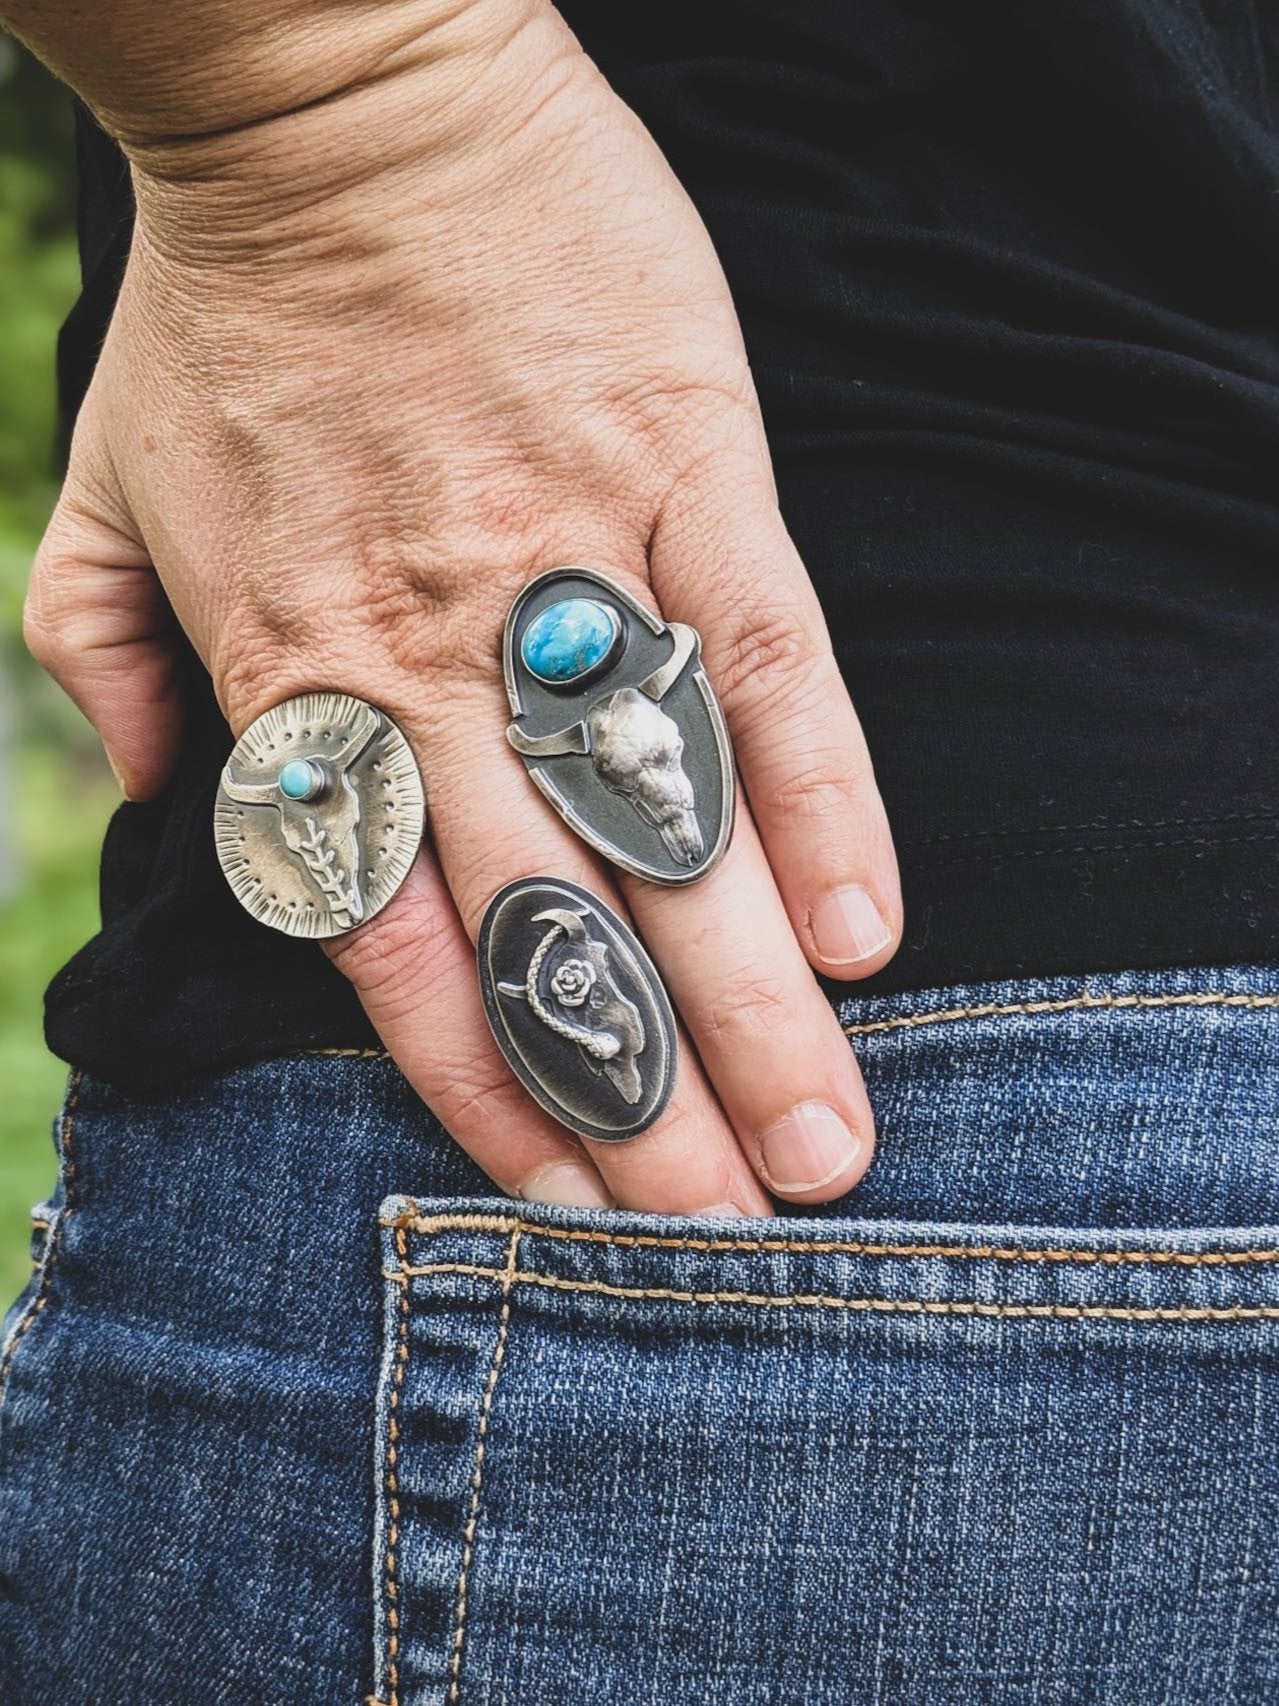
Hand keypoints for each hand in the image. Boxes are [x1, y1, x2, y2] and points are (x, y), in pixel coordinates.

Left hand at [24, 0, 901, 1215]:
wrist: (340, 101)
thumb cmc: (229, 315)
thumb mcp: (100, 503)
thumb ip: (110, 673)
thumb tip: (162, 807)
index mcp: (301, 678)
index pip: (390, 937)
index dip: (476, 1084)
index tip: (559, 1205)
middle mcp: (432, 656)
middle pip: (548, 918)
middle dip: (638, 1095)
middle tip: (728, 1233)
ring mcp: (566, 562)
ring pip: (661, 818)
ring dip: (742, 995)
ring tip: (819, 1136)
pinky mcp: (684, 469)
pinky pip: (758, 655)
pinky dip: (818, 793)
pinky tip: (864, 924)